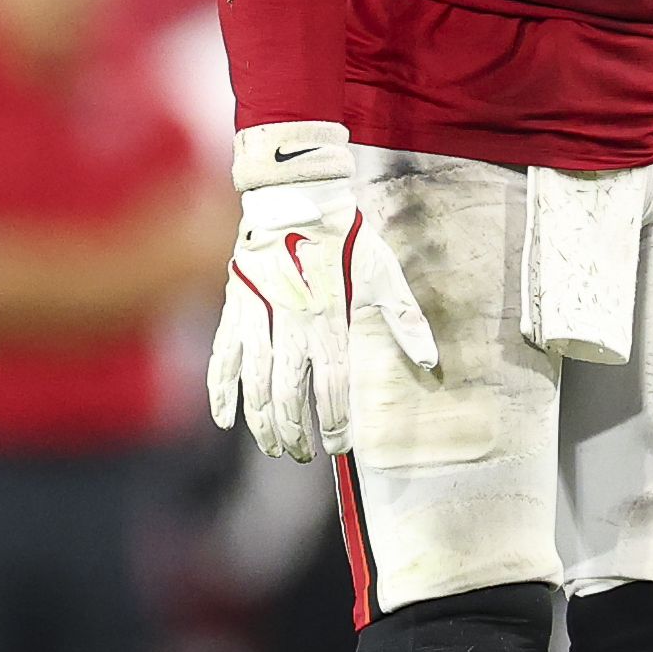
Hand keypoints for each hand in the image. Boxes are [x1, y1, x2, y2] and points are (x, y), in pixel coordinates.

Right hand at [208, 121, 431, 462]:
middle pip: (290, 393)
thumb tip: (431, 360)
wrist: (296, 197)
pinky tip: (224, 420)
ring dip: (263, 421)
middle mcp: (292, 323)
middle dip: (296, 431)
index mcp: (330, 319)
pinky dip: (221, 390)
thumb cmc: (345, 237)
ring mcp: (258, 316)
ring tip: (273, 447)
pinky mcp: (236, 307)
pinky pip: (224, 356)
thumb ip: (407, 320)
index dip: (336, 422)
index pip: (332, 386)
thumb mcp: (385, 274)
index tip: (339, 447)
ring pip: (256, 382)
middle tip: (303, 454)